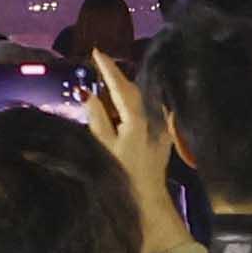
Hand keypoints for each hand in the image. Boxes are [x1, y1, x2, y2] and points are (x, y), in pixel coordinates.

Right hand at [66, 26, 173, 201]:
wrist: (148, 201)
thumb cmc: (121, 176)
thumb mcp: (103, 147)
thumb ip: (96, 118)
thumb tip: (88, 93)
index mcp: (137, 119)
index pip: (121, 86)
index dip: (108, 68)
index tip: (96, 52)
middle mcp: (153, 117)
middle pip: (133, 89)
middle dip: (116, 76)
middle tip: (99, 64)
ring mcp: (160, 126)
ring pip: (141, 99)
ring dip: (125, 89)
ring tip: (107, 81)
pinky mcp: (163, 135)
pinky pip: (148, 110)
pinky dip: (134, 103)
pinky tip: (124, 104)